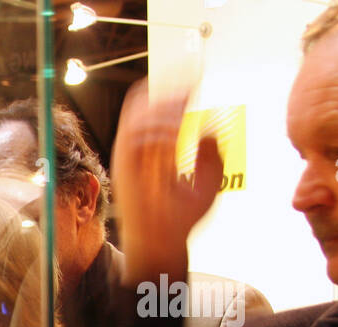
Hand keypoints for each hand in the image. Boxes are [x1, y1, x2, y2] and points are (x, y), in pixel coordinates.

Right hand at [111, 80, 222, 284]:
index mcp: (158, 149)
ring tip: (184, 113)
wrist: (164, 242)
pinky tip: (175, 132)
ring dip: (164, 110)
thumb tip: (211, 128)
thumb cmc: (182, 218)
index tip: (194, 73)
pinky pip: (134, 134)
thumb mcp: (210, 179)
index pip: (164, 108)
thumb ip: (213, 152)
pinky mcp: (124, 165)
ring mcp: (131, 155)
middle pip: (149, 103)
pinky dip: (155, 129)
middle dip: (170, 90)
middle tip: (191, 81)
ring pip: (141, 114)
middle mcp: (142, 148)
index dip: (178, 88)